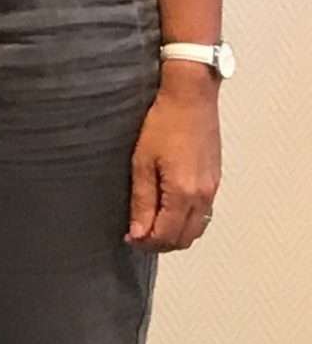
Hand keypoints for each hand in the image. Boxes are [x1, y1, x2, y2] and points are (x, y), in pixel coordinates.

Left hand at [126, 71, 220, 251]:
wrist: (191, 99)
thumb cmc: (161, 125)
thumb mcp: (142, 163)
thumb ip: (142, 201)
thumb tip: (139, 233)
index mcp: (184, 193)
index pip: (167, 235)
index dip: (146, 242)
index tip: (128, 238)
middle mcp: (204, 196)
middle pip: (186, 238)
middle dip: (161, 244)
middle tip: (138, 237)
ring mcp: (213, 189)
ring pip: (198, 229)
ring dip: (176, 235)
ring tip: (151, 227)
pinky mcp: (215, 180)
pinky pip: (204, 214)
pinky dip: (188, 222)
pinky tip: (170, 213)